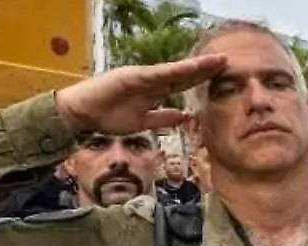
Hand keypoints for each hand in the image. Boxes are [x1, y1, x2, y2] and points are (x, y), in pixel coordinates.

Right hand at [55, 55, 227, 134]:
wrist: (82, 114)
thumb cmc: (108, 116)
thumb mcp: (143, 122)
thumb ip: (162, 118)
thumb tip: (183, 116)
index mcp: (154, 90)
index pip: (183, 82)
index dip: (202, 78)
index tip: (221, 75)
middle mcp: (151, 80)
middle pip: (183, 74)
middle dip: (204, 69)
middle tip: (226, 62)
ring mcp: (142, 77)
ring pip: (174, 71)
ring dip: (195, 66)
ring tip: (215, 62)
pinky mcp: (131, 77)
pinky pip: (156, 75)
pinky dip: (173, 72)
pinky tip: (188, 69)